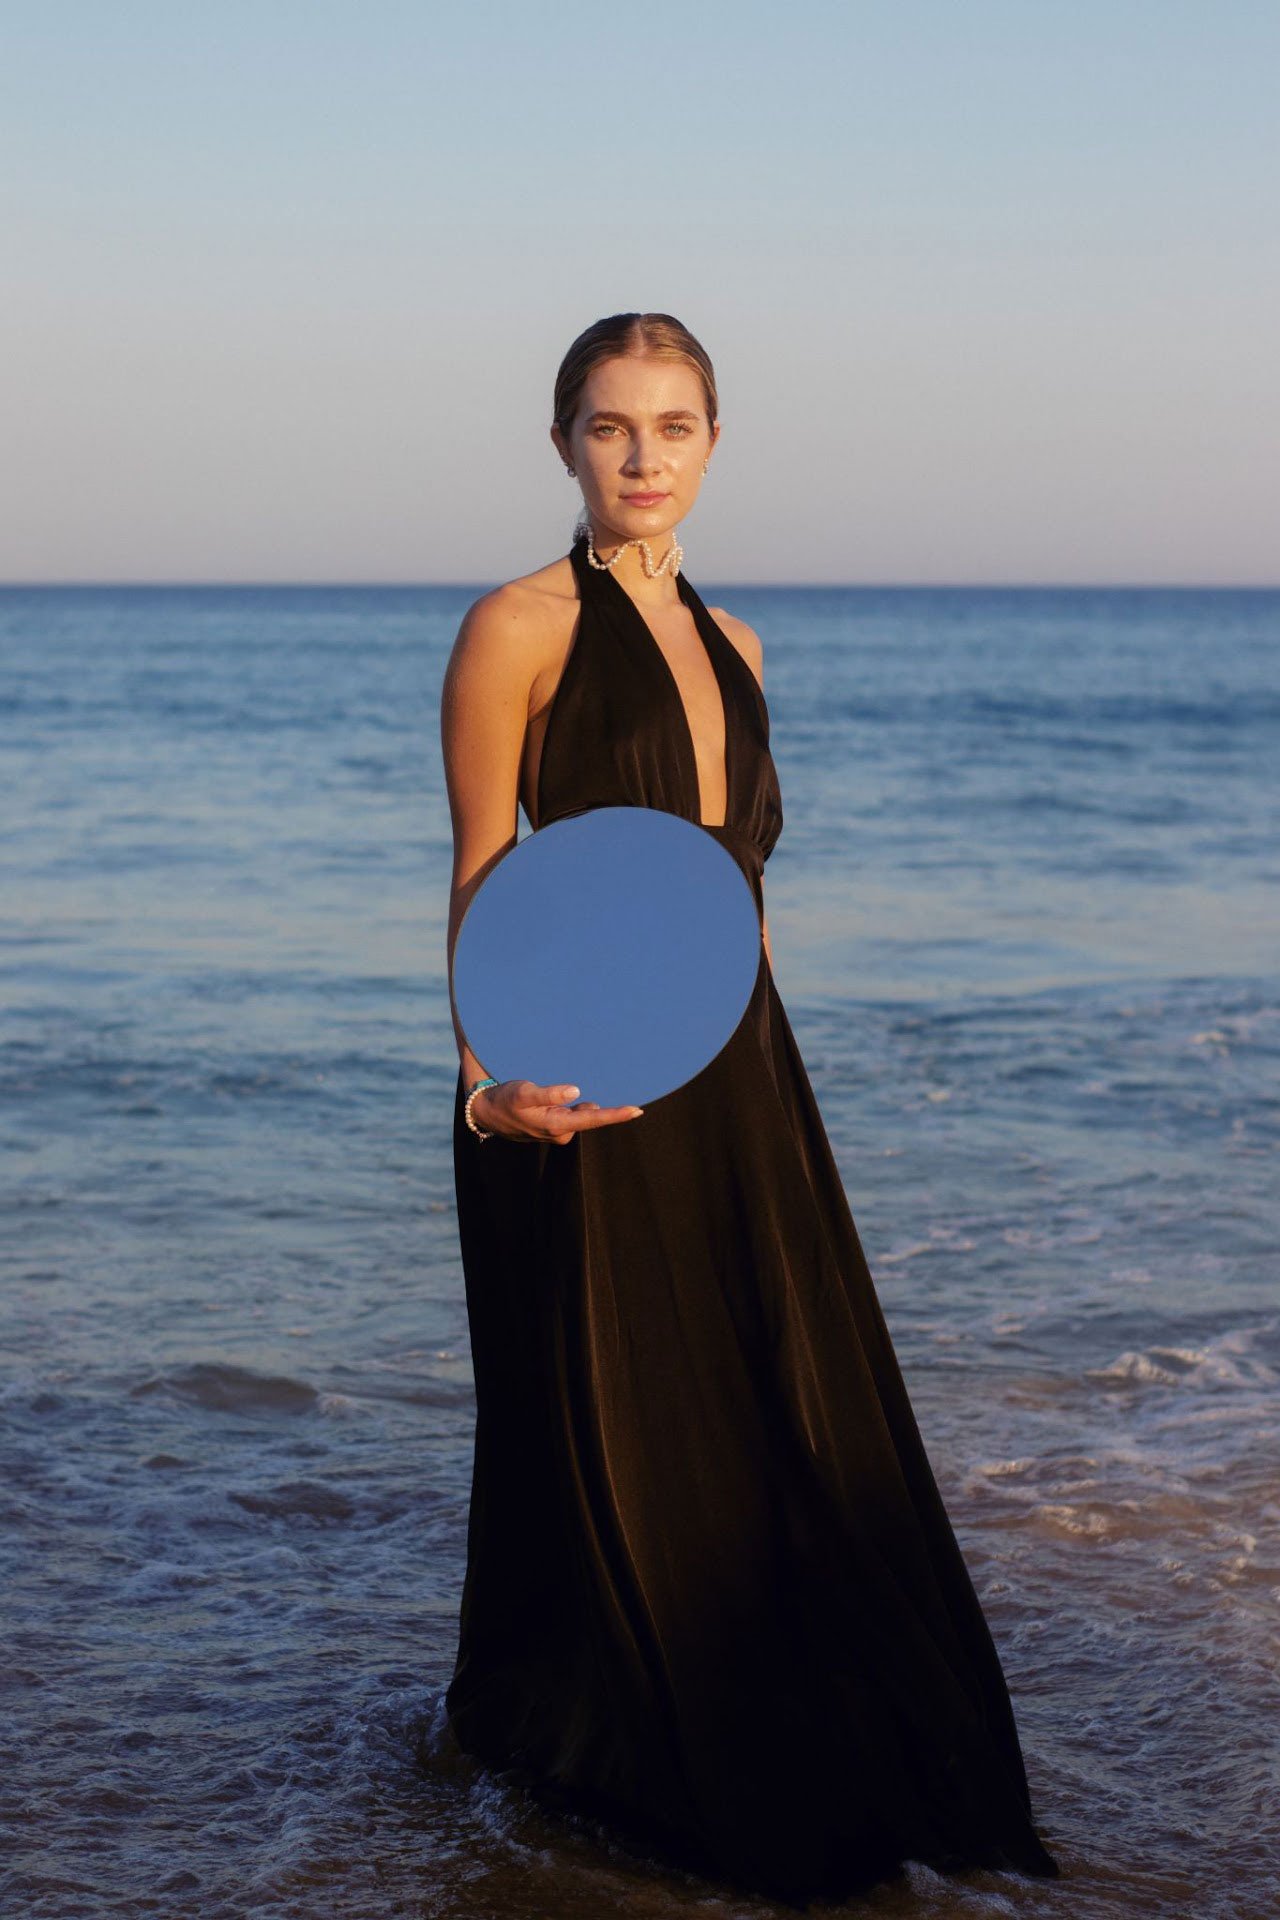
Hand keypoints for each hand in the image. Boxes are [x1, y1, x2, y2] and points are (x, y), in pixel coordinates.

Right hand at [473, 1079, 643, 1144]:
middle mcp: (560, 1131)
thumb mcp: (524, 1093)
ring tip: (601, 1092)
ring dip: (591, 1107)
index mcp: (556, 1124)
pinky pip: (575, 1116)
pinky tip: (583, 1100)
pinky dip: (581, 1108)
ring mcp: (558, 1131)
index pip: (592, 1119)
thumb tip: (576, 1091)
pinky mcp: (554, 1126)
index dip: (615, 1115)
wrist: (487, 1113)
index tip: (637, 1110)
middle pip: (593, 1119)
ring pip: (583, 1116)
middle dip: (611, 1111)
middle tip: (635, 1104)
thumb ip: (549, 1093)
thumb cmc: (505, 1100)